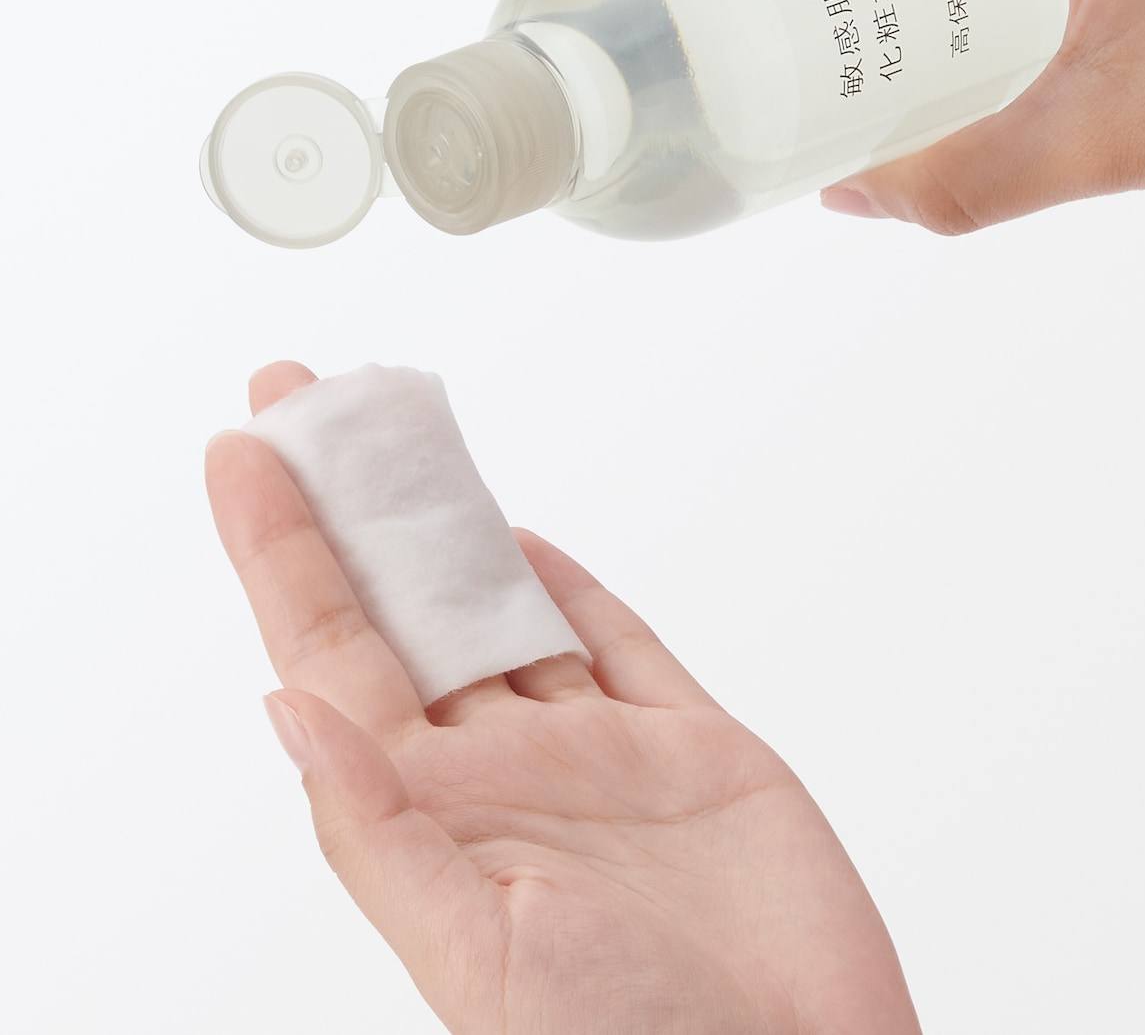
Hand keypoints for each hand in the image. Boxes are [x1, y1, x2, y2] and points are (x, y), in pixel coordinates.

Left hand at [206, 362, 918, 1034]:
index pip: (333, 650)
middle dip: (349, 501)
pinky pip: (618, 643)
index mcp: (441, 811)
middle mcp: (508, 768)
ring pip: (505, 605)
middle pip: (408, 603)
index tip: (247, 453)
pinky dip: (570, 588)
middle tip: (301, 394)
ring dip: (449, 521)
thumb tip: (285, 710)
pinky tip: (523, 540)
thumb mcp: (479, 956)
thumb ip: (380, 833)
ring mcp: (600, 751)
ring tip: (397, 435)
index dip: (282, 549)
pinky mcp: (690, 746)